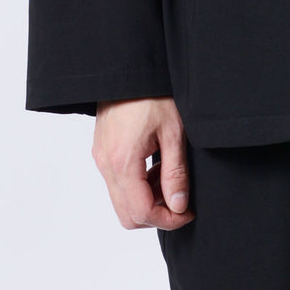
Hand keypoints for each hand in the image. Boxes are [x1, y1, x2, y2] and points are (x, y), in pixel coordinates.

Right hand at [92, 96, 195, 230]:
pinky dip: (138, 187)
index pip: (142, 212)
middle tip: (181, 200)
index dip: (168, 220)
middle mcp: (106, 165)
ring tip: (170, 178)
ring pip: (121, 201)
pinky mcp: (102, 152)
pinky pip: (117, 184)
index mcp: (123, 162)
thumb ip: (175, 173)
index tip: (188, 212)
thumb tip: (178, 206)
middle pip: (127, 215)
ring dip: (147, 200)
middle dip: (157, 215)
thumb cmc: (153, 94)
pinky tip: (157, 167)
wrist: (129, 70)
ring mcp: (101, 159)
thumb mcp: (173, 132)